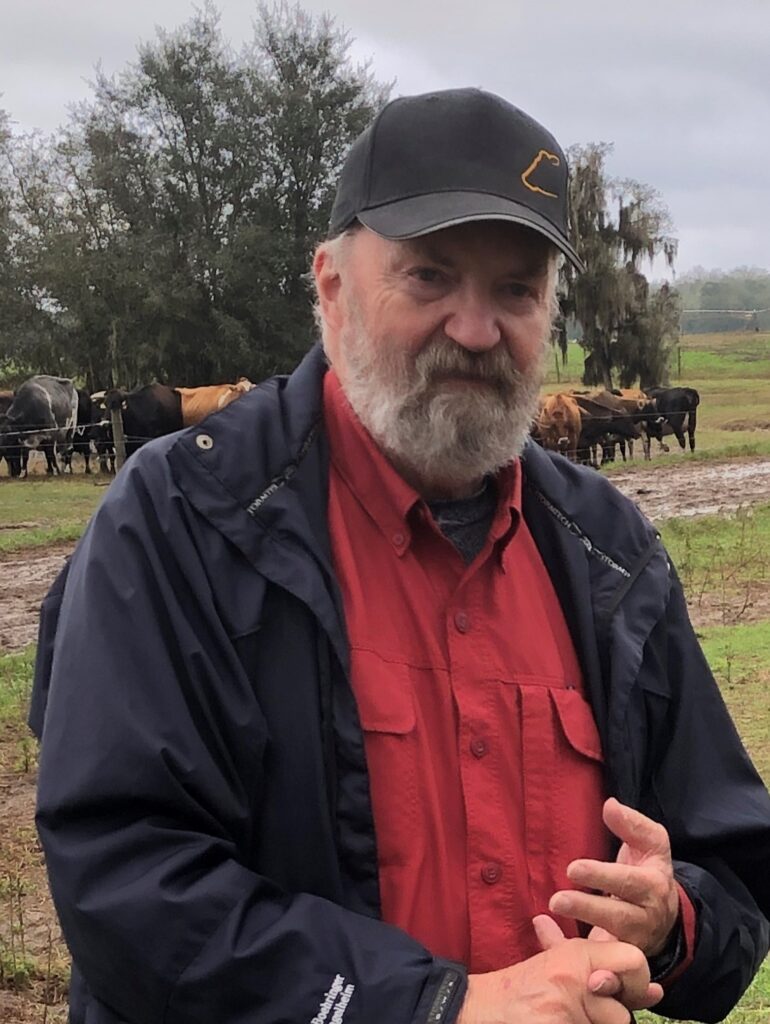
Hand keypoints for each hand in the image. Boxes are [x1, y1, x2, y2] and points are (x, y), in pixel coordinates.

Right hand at [457, 928, 660, 1023]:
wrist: (477, 1010)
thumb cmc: (519, 993)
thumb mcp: (558, 967)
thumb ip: (604, 971)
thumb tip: (655, 990)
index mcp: (576, 954)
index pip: (636, 960)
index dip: (637, 986)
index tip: (620, 997)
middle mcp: (574, 975)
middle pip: (623, 1014)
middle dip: (608, 1022)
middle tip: (581, 1015)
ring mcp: (565, 1007)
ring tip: (559, 1019)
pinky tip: (553, 1021)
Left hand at [549, 797, 679, 955]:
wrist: (665, 914)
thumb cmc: (649, 870)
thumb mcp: (651, 843)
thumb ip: (632, 824)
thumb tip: (610, 805)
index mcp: (654, 887)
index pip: (628, 882)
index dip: (601, 876)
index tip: (573, 869)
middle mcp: (645, 918)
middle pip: (618, 917)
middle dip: (588, 909)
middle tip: (557, 900)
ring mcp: (633, 943)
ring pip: (610, 947)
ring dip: (580, 937)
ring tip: (552, 918)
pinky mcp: (618, 960)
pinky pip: (598, 965)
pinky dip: (574, 958)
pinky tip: (550, 947)